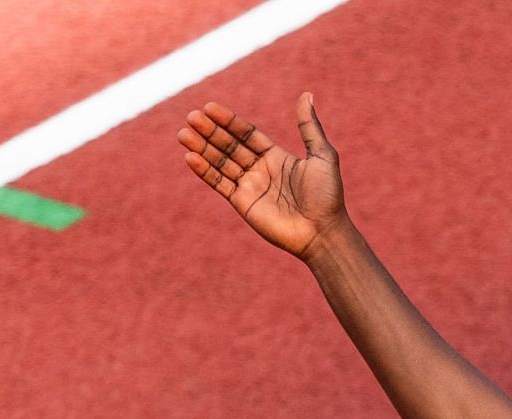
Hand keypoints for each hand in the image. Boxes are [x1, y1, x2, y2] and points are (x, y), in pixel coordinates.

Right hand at [177, 94, 346, 258]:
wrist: (323, 232)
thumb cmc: (328, 195)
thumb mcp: (322, 155)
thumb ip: (309, 126)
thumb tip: (306, 94)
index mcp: (276, 157)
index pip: (246, 134)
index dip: (229, 121)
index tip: (210, 107)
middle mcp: (260, 170)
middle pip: (229, 146)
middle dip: (210, 131)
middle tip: (191, 116)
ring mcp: (250, 187)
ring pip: (220, 163)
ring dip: (201, 148)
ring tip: (183, 134)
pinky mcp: (243, 204)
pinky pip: (220, 184)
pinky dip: (205, 171)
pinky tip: (190, 157)